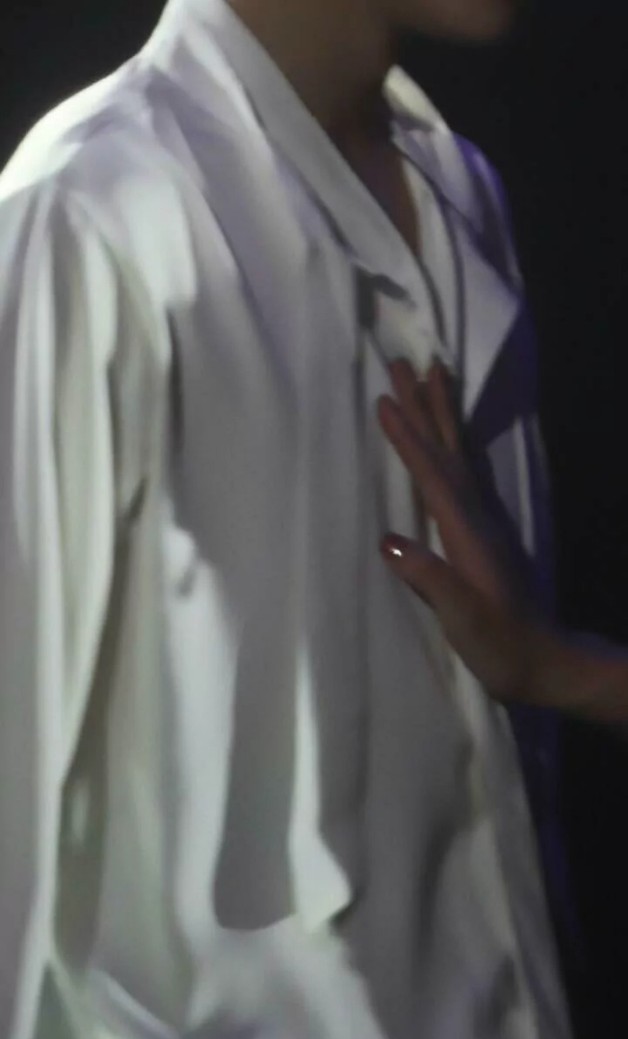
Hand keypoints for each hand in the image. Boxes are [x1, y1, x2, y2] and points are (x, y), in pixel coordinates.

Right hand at [377, 358, 559, 704]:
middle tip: (405, 362)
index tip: (386, 400)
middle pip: (448, 451)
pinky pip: (464, 475)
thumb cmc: (500, 646)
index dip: (409, 439)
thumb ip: (430, 579)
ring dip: (442, 417)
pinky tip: (449, 443)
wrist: (545, 663)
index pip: (433, 475)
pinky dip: (453, 448)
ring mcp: (485, 525)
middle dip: (426, 407)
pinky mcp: (486, 537)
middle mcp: (478, 519)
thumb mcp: (463, 618)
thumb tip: (388, 541)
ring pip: (459, 457)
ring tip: (433, 377)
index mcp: (467, 534)